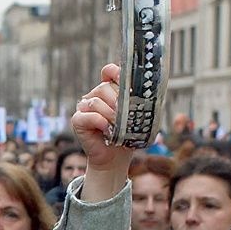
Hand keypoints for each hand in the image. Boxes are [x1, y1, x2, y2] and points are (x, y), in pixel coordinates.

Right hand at [72, 63, 131, 201]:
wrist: (115, 157)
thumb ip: (140, 101)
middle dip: (117, 100)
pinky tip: (107, 130)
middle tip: (126, 113)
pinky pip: (87, 115)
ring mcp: (85, 108)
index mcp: (109, 91)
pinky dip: (99, 121)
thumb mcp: (137, 116)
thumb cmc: (127, 136)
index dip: (115, 72)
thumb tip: (152, 90)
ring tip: (118, 125)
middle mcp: (95, 96)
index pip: (109, 71)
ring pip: (96, 101)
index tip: (124, 79)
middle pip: (103, 87)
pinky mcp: (78, 121)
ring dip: (110, 113)